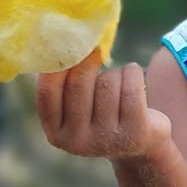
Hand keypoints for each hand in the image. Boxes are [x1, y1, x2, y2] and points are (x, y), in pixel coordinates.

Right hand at [37, 50, 171, 160]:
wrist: (139, 145)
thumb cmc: (103, 115)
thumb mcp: (78, 108)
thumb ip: (66, 86)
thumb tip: (60, 42)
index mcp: (56, 133)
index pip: (47, 94)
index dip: (55, 66)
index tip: (66, 45)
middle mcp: (78, 141)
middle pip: (78, 85)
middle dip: (88, 62)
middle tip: (95, 50)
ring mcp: (106, 139)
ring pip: (107, 83)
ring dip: (115, 72)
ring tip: (120, 78)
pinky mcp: (134, 133)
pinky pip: (131, 88)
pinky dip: (132, 72)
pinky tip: (133, 72)